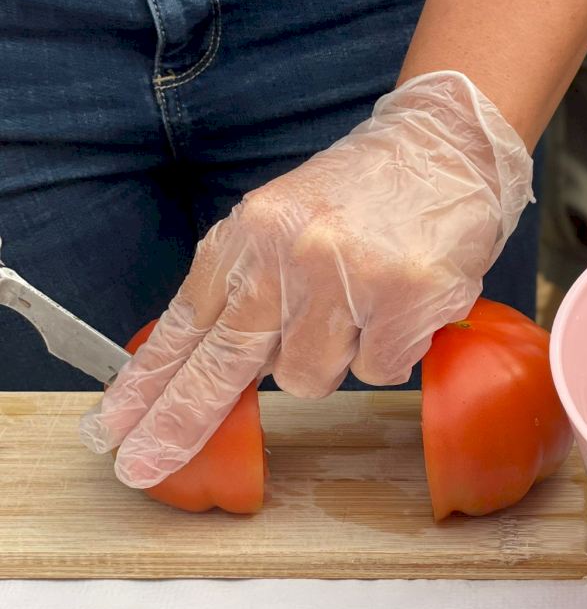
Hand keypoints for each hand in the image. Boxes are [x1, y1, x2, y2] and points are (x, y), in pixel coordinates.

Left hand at [80, 71, 532, 487]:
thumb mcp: (288, 220)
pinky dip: (393, 349)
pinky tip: (404, 304)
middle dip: (179, 423)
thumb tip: (215, 362)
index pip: (187, 322)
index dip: (147, 384)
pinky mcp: (402, 302)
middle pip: (224, 366)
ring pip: (312, 377)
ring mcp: (346, 280)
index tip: (115, 428)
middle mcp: (289, 256)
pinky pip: (379, 371)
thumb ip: (253, 283)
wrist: (450, 142)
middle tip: (142, 465)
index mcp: (252, 233)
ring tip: (367, 301)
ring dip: (338, 355)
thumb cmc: (372, 188)